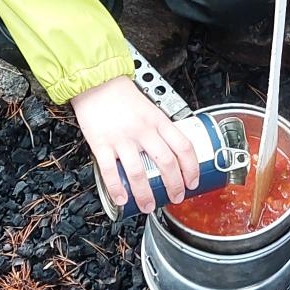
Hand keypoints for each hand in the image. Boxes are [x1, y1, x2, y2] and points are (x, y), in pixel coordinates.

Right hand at [71, 75, 200, 213]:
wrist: (96, 83)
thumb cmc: (123, 97)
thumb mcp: (151, 110)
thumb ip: (161, 130)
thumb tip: (173, 155)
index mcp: (158, 121)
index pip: (183, 146)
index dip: (191, 168)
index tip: (192, 182)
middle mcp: (143, 130)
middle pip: (166, 163)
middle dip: (174, 186)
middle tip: (175, 198)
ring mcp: (122, 139)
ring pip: (139, 173)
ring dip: (146, 195)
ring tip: (148, 206)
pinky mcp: (101, 144)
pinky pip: (110, 172)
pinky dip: (117, 188)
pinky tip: (122, 199)